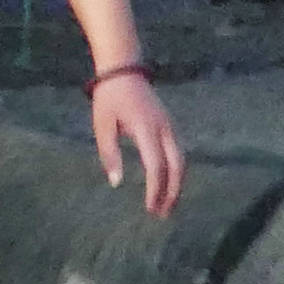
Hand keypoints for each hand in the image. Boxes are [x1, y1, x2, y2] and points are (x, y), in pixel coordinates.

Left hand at [92, 72, 185, 219]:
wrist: (124, 71)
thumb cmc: (109, 98)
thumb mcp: (102, 125)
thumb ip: (110, 154)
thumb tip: (117, 182)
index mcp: (146, 129)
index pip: (157, 165)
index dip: (156, 189)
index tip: (150, 208)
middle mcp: (164, 129)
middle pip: (177, 166)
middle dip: (173, 192)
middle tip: (163, 213)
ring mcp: (171, 126)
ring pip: (182, 161)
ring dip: (177, 184)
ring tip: (167, 204)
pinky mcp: (170, 126)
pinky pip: (179, 153)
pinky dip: (176, 172)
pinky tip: (168, 184)